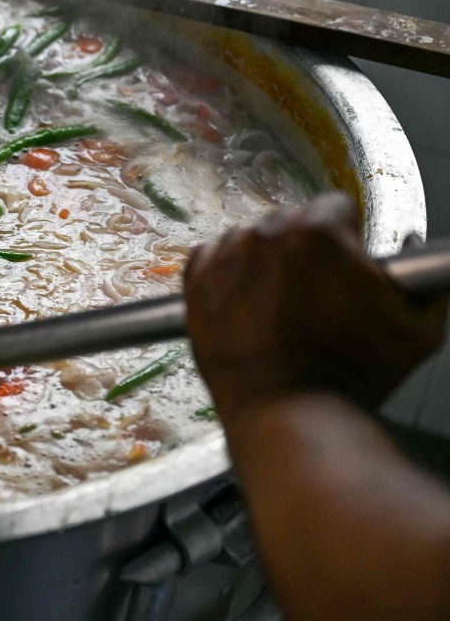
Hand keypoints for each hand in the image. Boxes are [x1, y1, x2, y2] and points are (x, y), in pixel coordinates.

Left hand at [184, 192, 444, 425]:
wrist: (292, 413)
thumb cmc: (354, 374)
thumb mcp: (418, 327)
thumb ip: (424, 280)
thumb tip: (409, 251)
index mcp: (318, 230)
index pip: (336, 207)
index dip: (348, 237)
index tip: (346, 265)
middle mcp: (265, 235)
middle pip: (291, 222)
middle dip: (306, 250)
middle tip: (316, 293)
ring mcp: (225, 258)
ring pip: (250, 240)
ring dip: (266, 261)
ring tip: (281, 304)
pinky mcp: (195, 285)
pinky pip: (211, 259)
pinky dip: (227, 274)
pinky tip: (246, 303)